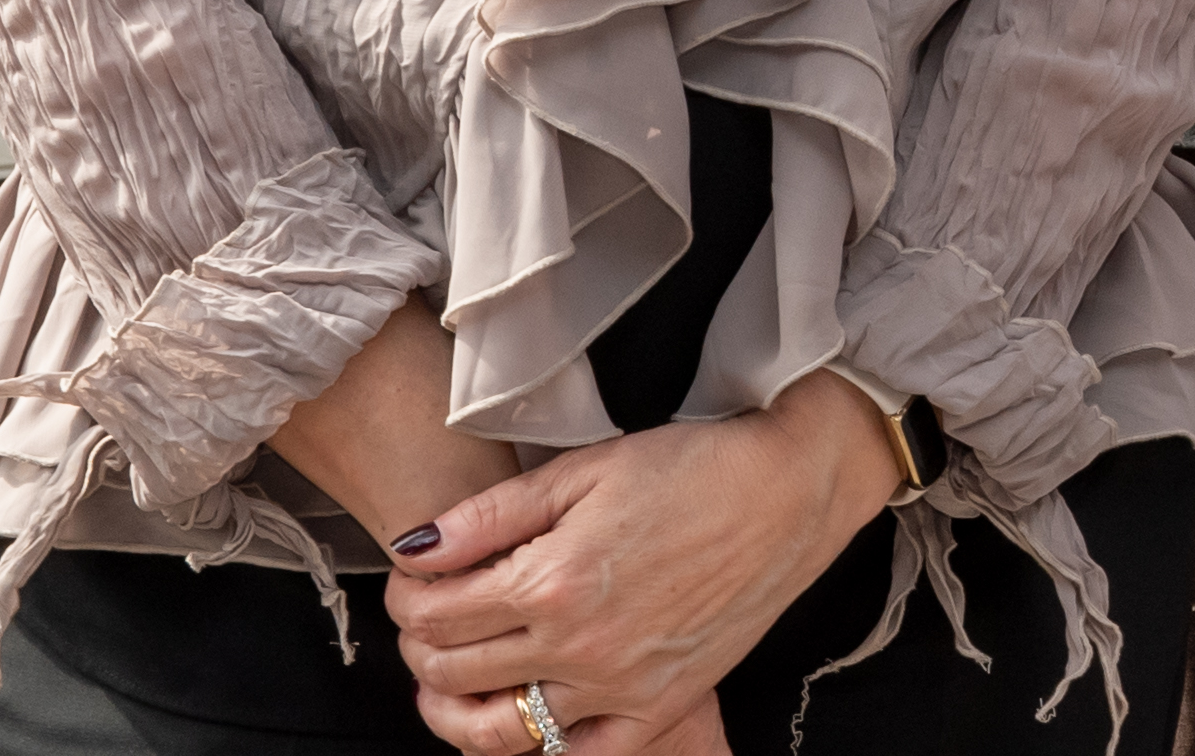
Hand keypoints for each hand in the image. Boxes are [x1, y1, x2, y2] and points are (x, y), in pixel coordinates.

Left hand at [383, 380, 891, 755]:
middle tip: (429, 615)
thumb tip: (413, 547)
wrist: (788, 492)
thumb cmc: (692, 468)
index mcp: (552, 581)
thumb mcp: (582, 469)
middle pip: (452, 673)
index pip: (434, 615)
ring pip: (497, 730)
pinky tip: (525, 710)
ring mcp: (619, 688)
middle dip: (420, 644)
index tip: (411, 577)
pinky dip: (537, 743)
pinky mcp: (659, 708)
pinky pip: (576, 753)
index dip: (406, 596)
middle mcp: (579, 647)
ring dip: (455, 709)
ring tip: (450, 679)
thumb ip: (489, 515)